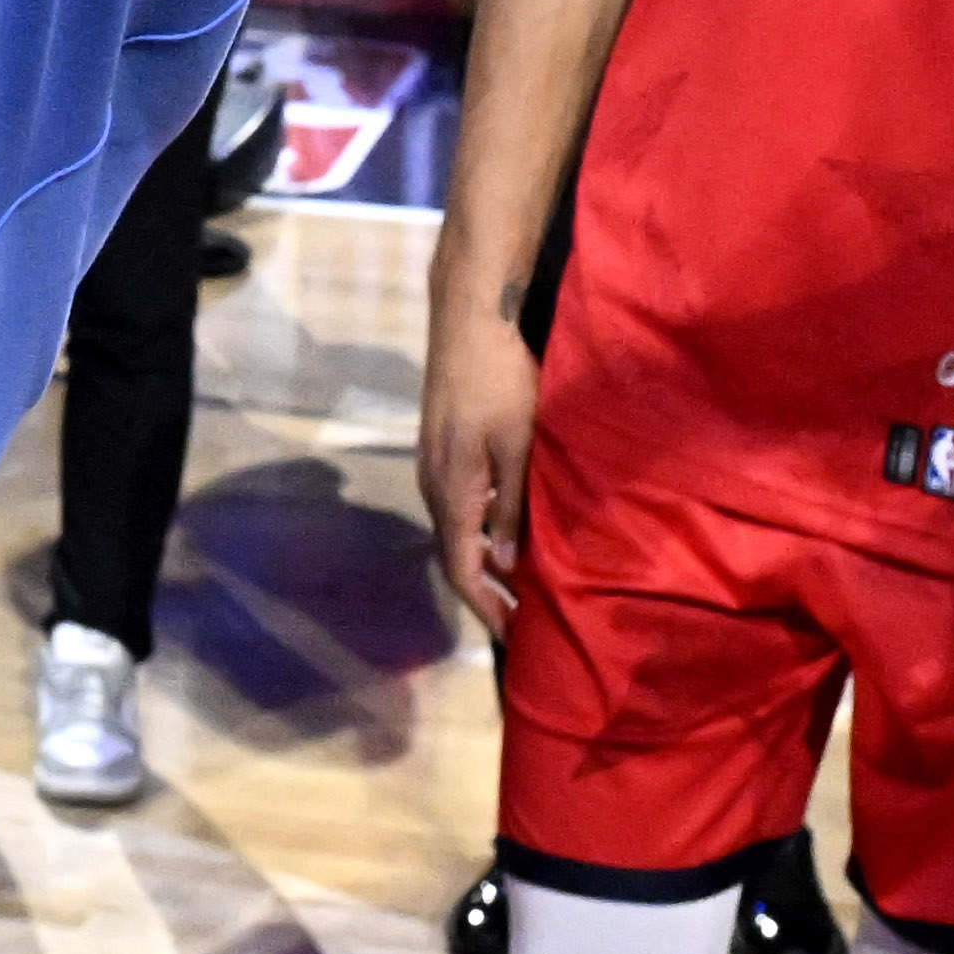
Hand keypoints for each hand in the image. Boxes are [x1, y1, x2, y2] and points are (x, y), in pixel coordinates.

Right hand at [418, 295, 540, 636]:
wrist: (470, 317)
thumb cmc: (503, 381)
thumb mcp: (519, 447)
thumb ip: (511, 508)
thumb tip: (505, 564)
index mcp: (452, 490)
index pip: (461, 568)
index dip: (484, 607)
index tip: (512, 637)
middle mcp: (433, 483)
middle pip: (452, 554)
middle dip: (483, 591)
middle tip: (520, 618)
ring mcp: (432, 461)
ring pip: (452, 529)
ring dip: (480, 560)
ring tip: (517, 583)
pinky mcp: (439, 443)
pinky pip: (454, 504)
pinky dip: (476, 531)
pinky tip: (502, 530)